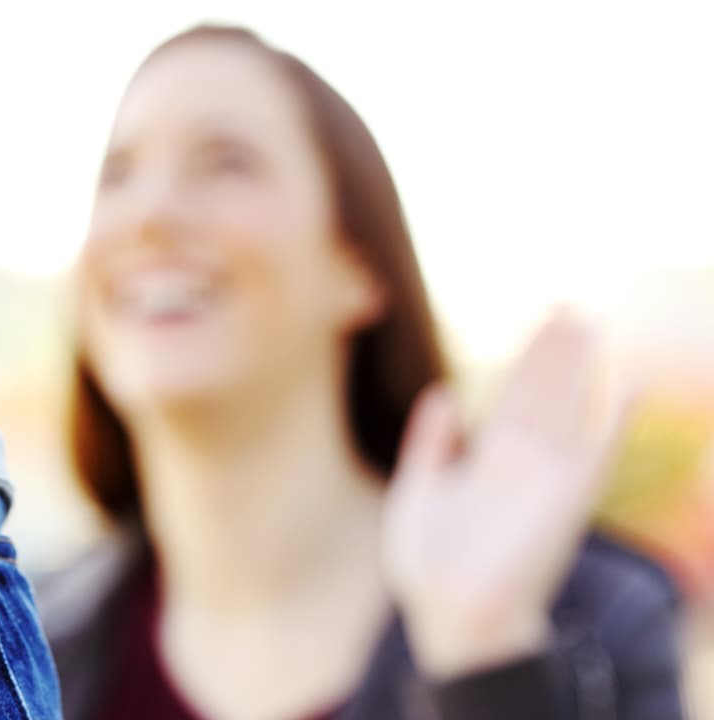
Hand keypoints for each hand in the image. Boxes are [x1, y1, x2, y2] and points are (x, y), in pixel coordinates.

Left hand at [383, 314, 631, 678]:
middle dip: (556, 350)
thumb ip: (430, 443)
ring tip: (592, 321)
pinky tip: (629, 382)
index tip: (543, 320)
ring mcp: (546, 480)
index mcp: (485, 462)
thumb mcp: (418, 490)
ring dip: (581, 367)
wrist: (449, 616)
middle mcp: (521, 465)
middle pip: (543, 393)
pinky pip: (597, 451)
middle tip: (571, 304)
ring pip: (568, 408)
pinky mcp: (567, 500)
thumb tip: (441, 392)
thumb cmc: (429, 567)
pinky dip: (614, 418)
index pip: (512, 397)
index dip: (528, 359)